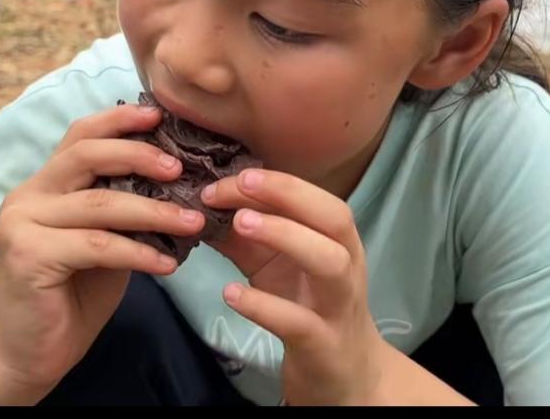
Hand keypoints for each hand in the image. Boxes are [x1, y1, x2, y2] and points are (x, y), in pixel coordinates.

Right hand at [0, 102, 205, 401]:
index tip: (159, 115)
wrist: (32, 353)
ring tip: (192, 222)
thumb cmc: (74, 294)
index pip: (80, 136)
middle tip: (181, 169)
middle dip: (139, 155)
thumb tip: (178, 181)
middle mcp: (27, 195)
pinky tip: (167, 264)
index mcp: (44, 184)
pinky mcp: (27, 255)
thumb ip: (123, 207)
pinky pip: (97, 246)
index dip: (118, 120)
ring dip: (153, 212)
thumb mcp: (105, 241)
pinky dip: (138, 252)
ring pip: (99, 203)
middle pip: (86, 155)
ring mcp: (22, 223)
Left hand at [203, 168, 387, 404]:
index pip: (318, 198)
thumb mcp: (274, 265)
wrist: (340, 373)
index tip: (234, 175)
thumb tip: (202, 200)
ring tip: (238, 224)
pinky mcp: (322, 344)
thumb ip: (246, 235)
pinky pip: (297, 322)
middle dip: (288, 194)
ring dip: (285, 235)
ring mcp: (337, 306)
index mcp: (338, 242)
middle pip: (335, 218)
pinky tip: (229, 292)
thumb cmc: (305, 307)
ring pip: (328, 262)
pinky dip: (262, 305)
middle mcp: (347, 266)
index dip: (278, 182)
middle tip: (240, 185)